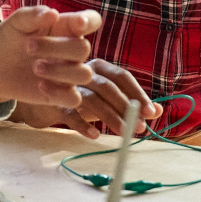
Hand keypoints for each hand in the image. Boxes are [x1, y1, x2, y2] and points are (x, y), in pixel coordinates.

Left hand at [0, 6, 101, 107]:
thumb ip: (34, 15)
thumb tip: (53, 14)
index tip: (78, 22)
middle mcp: (72, 50)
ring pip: (84, 75)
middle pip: (83, 49)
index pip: (91, 21)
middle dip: (57, 47)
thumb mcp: (17, 22)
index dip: (90, 21)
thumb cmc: (9, 38)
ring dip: (60, 71)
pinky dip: (59, 92)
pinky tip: (40, 85)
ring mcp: (68, 73)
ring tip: (35, 67)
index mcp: (66, 27)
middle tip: (28, 46)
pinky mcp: (61, 94)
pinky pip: (74, 98)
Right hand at [5, 60, 159, 138]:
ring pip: (92, 100)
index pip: (122, 76)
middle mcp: (84, 70)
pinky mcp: (53, 99)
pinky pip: (70, 112)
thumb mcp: (107, 98)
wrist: (41, 97)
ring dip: (110, 118)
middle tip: (140, 128)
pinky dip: (83, 124)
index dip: (138, 93)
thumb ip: (131, 102)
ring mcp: (67, 84)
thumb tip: (159, 111)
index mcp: (100, 66)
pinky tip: (95, 136)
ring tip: (124, 134)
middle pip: (108, 87)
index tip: (151, 112)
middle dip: (126, 108)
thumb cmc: (81, 95)